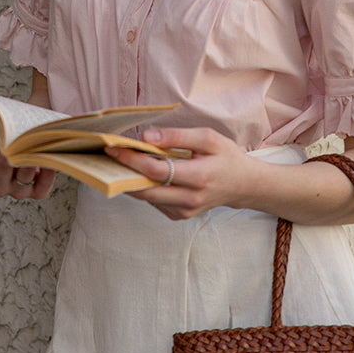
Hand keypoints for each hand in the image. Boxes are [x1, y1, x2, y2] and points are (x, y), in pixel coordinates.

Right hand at [0, 118, 55, 199]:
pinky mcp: (36, 192)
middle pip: (0, 175)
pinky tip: (47, 158)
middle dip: (8, 156)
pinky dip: (47, 176)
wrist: (27, 141)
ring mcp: (17, 191)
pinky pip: (41, 188)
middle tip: (15, 140)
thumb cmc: (6, 136)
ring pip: (23, 178)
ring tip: (33, 145)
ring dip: (29, 161)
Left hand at [104, 126, 256, 219]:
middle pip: (145, 190)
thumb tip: (147, 136)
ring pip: (147, 198)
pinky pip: (155, 202)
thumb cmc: (226, 157)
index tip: (115, 148)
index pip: (157, 170)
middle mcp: (190, 198)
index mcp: (199, 176)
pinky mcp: (180, 216)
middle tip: (110, 157)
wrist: (243, 185)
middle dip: (124, 173)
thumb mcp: (208, 138)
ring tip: (121, 163)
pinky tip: (144, 175)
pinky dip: (146, 188)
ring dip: (131, 181)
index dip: (133, 160)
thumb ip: (177, 136)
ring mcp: (184, 211)